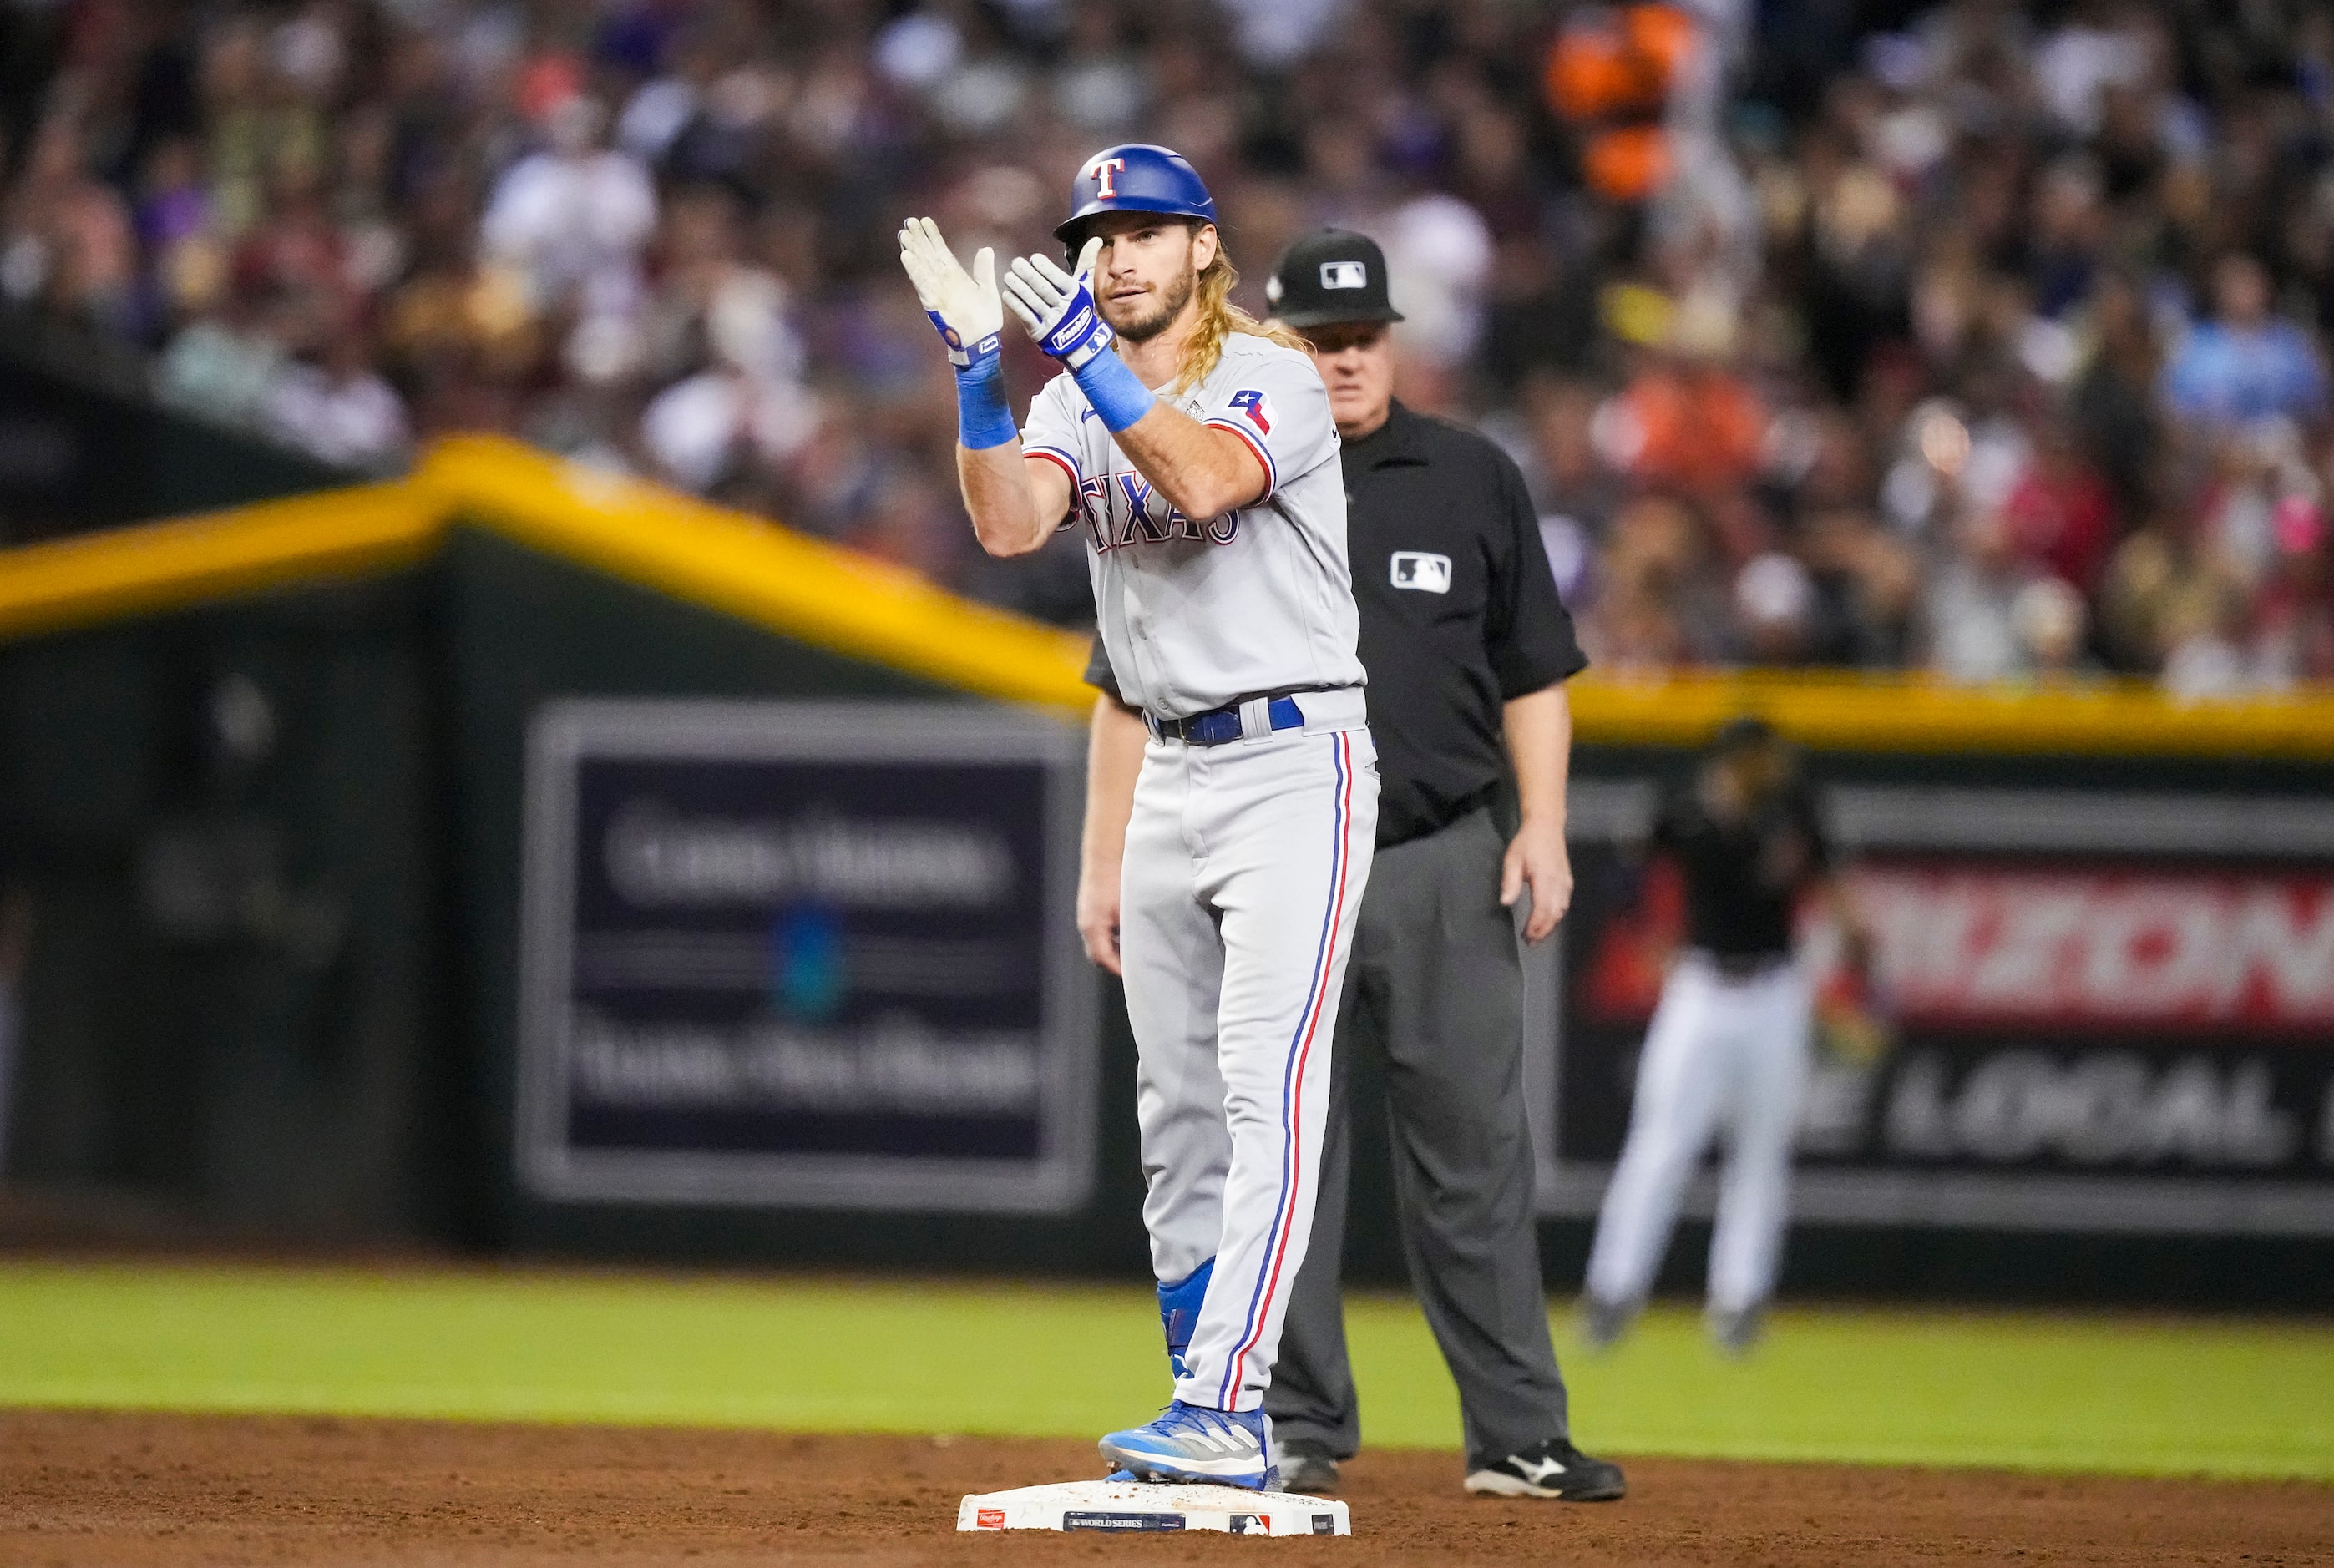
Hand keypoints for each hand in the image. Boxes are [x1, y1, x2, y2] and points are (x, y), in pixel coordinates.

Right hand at [897, 216, 1001, 369]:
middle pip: (928, 256)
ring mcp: (937, 292)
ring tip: (903, 234)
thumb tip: (986, 249)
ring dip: (913, 251)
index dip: (933, 236)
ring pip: (922, 267)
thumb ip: (984, 270)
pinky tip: (906, 256)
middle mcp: (943, 282)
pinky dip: (915, 270)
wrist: (982, 342)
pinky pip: (922, 284)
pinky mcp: (934, 303)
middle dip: (919, 239)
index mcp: (956, 277)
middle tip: (909, 221)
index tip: (925, 220)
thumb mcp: (988, 290)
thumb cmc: (985, 320)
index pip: (941, 252)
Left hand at [1003, 237, 1114, 368]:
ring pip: (1034, 303)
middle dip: (1030, 276)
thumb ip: (1087, 262)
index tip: (1034, 258)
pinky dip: (1016, 306)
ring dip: (1020, 289)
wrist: (1079, 344)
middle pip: (1045, 290)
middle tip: (1016, 263)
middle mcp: (1063, 307)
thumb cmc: (1079, 308)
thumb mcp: (1085, 286)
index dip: (1047, 270)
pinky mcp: (1039, 332)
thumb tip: (1096, 239)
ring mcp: (1051, 321)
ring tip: (1008, 276)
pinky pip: (1026, 317)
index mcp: (1074, 295)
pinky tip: (1006, 294)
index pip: (1060, 281)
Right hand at [1076, 863, 1122, 975]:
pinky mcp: (1089, 911)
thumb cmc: (1115, 880)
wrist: (1104, 856)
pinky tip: (1125, 934)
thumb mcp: (1126, 910)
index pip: (1103, 958)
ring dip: (1112, 950)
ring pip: (1097, 944)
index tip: (1133, 974)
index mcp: (1093, 928)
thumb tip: (1139, 949)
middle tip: (1133, 967)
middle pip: (1097, 955)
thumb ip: (1129, 932)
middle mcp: (1086, 925)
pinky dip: (1110, 939)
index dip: (1118, 969)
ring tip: (1132, 952)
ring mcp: (1086, 918)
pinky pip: (1098, 932)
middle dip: (1114, 963)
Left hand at [1501, 817, 1572, 945]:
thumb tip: (1505, 902)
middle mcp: (1559, 883)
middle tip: (1531, 943)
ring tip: (1538, 936)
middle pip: (1554, 914)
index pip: (1542, 910)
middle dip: (1543, 931)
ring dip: (1550, 926)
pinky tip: (1549, 921)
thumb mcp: (1512, 859)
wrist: (1547, 827)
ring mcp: (1566, 883)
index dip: (1535, 926)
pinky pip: (1565, 904)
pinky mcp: (1568, 882)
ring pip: (1561, 911)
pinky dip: (1557, 916)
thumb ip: (1510, 881)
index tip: (1526, 937)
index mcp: (1544, 879)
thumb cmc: (1527, 843)